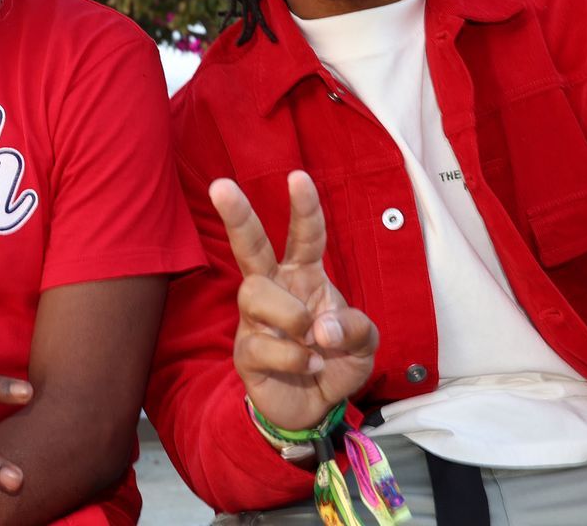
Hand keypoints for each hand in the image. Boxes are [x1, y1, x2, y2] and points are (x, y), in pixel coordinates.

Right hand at [212, 170, 378, 431]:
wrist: (314, 408)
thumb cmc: (336, 361)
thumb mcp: (364, 345)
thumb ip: (356, 328)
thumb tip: (321, 328)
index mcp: (305, 276)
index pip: (304, 236)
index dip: (304, 207)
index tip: (298, 177)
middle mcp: (275, 289)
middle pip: (251, 247)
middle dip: (238, 216)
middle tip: (222, 186)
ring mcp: (254, 320)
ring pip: (255, 293)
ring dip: (291, 315)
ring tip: (312, 340)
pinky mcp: (245, 352)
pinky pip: (260, 343)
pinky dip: (294, 357)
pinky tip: (309, 366)